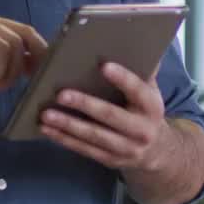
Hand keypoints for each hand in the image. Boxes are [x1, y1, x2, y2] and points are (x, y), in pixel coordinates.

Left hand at [38, 61, 169, 171]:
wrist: (158, 152)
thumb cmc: (145, 111)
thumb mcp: (149, 92)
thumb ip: (141, 71)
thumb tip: (134, 43)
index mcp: (151, 106)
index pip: (138, 90)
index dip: (122, 78)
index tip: (104, 66)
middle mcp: (142, 129)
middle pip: (111, 116)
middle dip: (85, 105)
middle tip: (61, 94)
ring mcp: (126, 148)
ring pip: (94, 136)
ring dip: (68, 125)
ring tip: (46, 114)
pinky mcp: (111, 160)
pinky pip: (85, 149)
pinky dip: (64, 139)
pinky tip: (47, 129)